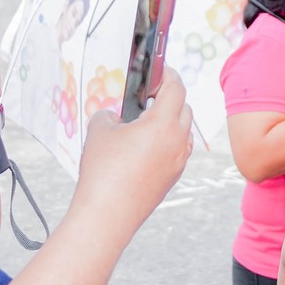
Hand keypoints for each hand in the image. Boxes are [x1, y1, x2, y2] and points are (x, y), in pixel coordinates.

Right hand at [73, 68, 193, 236]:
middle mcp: (178, 142)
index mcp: (164, 124)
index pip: (176, 88)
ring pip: (184, 132)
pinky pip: (178, 151)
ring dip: (171, 121)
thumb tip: (116, 117)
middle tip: (150, 95)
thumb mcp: (100, 130)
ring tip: (147, 121)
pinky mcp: (172, 178)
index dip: (169, 74)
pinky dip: (168, 142)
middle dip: (170, 97)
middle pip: (184, 109)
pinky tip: (145, 146)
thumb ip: (110, 114)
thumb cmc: (103, 170)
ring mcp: (178, 162)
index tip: (161, 70)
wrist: (107, 214)